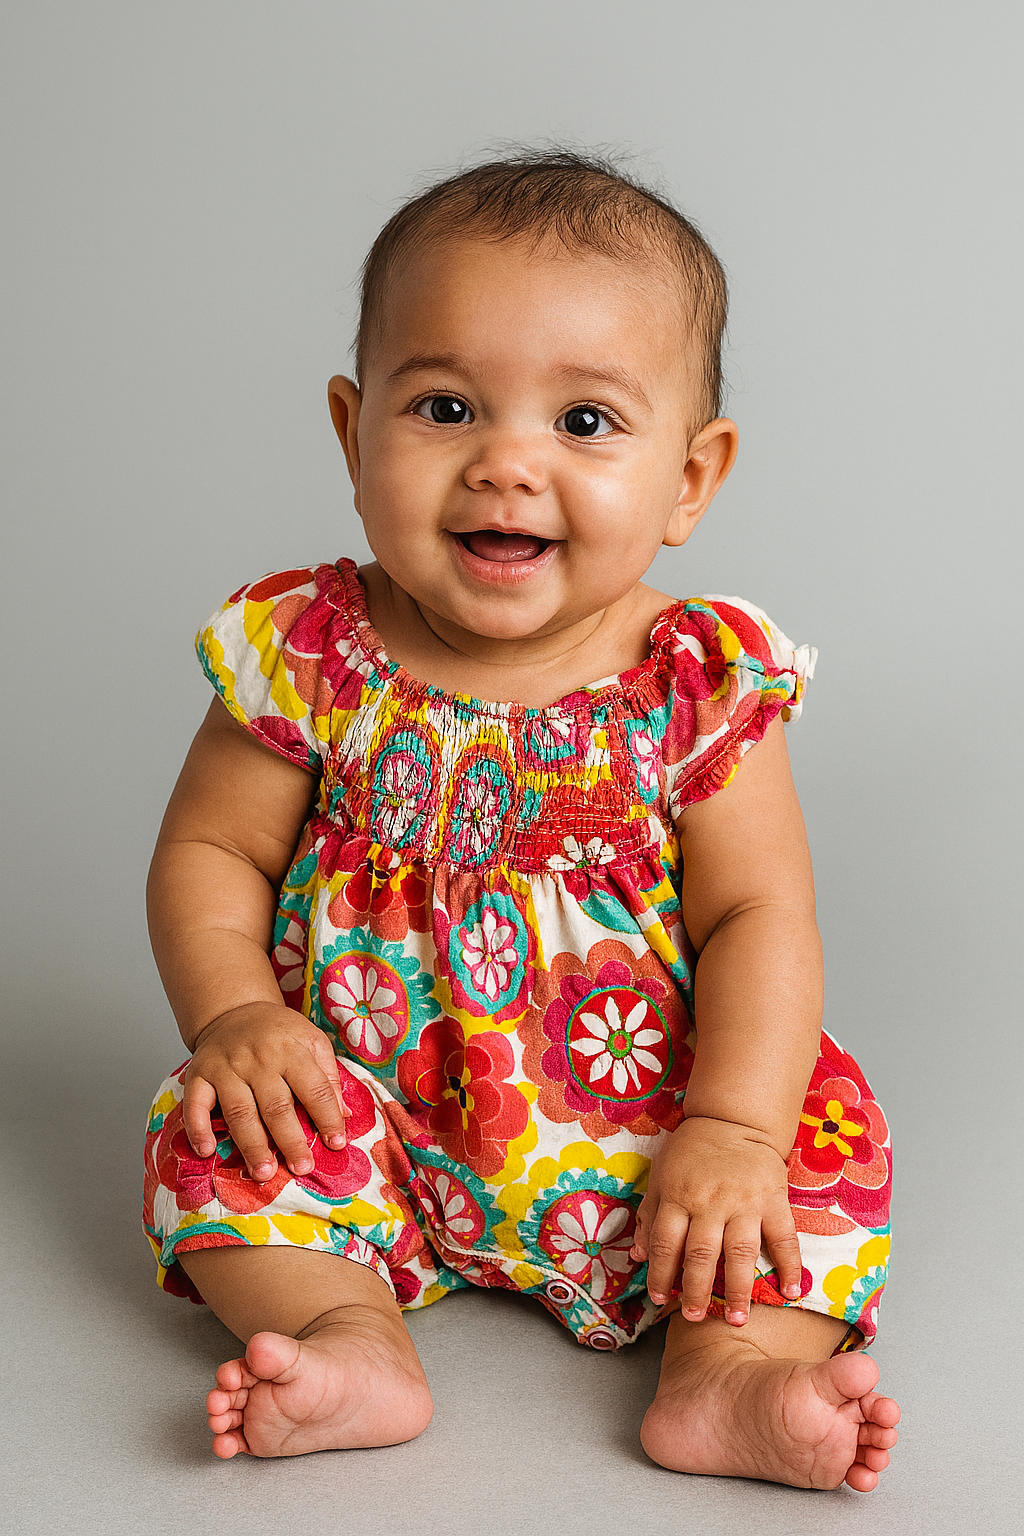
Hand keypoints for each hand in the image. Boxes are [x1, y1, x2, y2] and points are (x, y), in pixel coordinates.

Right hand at [182, 1003, 349, 1181]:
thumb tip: (345, 1115)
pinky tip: (206, 1151)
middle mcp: (258, 1058)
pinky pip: (195, 1104)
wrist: (234, 1010)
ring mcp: (226, 1067)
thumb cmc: (278, 1033)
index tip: (337, 1144)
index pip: (315, 1088)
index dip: (328, 1118)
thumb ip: (329, 1076)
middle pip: (276, 1106)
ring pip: (240, 1111)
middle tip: (301, 1168)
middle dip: (290, 1141)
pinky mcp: (198, 1074)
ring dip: (251, 1145)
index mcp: (292, 1049)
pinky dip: (198, 1128)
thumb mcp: (311, 1041)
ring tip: (263, 1172)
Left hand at [631, 1116, 802, 1325]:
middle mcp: (710, 1201)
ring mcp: (745, 1202)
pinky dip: (789, 1266)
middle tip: (695, 1318)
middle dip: (696, 1291)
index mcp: (678, 1195)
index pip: (666, 1244)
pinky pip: (784, 1237)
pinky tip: (790, 1293)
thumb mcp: (661, 1176)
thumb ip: (650, 1216)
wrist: (733, 1119)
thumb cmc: (692, 1151)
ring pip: (740, 1253)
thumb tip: (638, 1256)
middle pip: (702, 1255)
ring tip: (737, 1319)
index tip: (662, 1300)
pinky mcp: (774, 1200)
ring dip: (738, 1290)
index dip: (661, 1275)